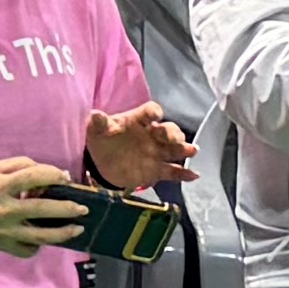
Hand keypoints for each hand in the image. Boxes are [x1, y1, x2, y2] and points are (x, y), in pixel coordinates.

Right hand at [0, 158, 87, 251]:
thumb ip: (23, 166)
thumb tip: (52, 174)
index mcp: (1, 186)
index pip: (34, 177)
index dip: (54, 175)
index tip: (66, 178)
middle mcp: (5, 210)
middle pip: (43, 209)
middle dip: (68, 208)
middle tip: (83, 208)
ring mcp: (5, 231)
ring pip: (41, 236)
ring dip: (64, 233)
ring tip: (78, 229)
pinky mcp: (2, 245)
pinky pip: (27, 250)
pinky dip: (38, 245)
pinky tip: (44, 239)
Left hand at [83, 103, 198, 190]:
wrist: (103, 164)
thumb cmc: (103, 139)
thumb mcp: (96, 130)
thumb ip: (98, 123)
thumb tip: (95, 114)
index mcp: (138, 121)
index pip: (150, 112)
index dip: (154, 112)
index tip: (155, 116)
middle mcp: (152, 135)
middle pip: (168, 130)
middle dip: (173, 133)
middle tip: (174, 139)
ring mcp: (156, 152)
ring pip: (175, 149)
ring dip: (184, 149)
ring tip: (192, 151)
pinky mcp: (157, 170)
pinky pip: (173, 171)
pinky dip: (184, 173)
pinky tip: (194, 176)